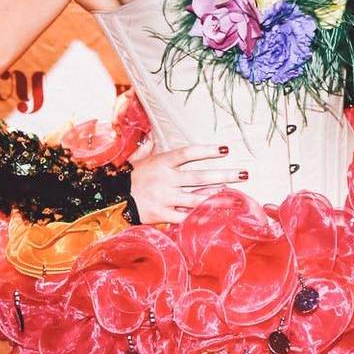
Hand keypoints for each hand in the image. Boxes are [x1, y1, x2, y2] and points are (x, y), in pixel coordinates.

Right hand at [129, 144, 245, 225]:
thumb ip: (150, 148)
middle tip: (244, 174)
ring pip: (196, 199)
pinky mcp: (161, 215)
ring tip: (236, 198)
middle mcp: (166, 179)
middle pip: (200, 177)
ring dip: (217, 199)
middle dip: (224, 175)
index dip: (207, 150)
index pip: (188, 153)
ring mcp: (164, 198)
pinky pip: (184, 217)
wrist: (109, 199)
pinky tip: (214, 217)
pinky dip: (199, 218)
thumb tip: (152, 136)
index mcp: (162, 163)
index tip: (226, 149)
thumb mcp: (140, 159)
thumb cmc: (130, 177)